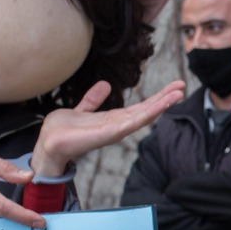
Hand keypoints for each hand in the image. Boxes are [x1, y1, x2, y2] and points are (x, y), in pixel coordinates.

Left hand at [32, 79, 186, 177]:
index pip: (140, 107)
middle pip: (147, 110)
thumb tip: (105, 84)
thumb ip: (93, 99)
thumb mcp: (81, 109)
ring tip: (178, 94)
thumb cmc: (62, 131)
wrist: (48, 144)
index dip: (156, 97)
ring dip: (162, 104)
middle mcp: (118, 126)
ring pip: (144, 116)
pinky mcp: (110, 134)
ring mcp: (116, 130)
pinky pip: (132, 122)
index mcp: (113, 120)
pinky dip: (148, 114)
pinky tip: (159, 107)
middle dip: (165, 98)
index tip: (172, 87)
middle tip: (182, 85)